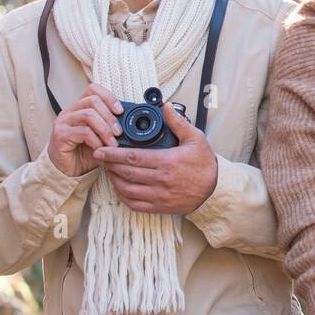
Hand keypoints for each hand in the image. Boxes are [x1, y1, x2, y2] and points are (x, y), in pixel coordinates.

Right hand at [47, 82, 124, 177]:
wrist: (68, 172)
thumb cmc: (84, 154)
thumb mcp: (101, 137)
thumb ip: (111, 127)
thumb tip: (129, 123)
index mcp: (79, 108)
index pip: (93, 89)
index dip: (109, 97)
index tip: (120, 111)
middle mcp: (69, 111)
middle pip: (92, 100)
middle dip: (110, 116)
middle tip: (119, 132)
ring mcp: (63, 122)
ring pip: (89, 115)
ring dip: (105, 130)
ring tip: (112, 143)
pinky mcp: (60, 135)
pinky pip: (83, 132)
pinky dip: (96, 141)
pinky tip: (101, 149)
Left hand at [92, 101, 218, 214]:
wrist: (214, 189)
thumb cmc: (204, 163)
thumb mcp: (195, 138)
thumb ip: (178, 122)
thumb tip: (166, 107)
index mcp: (167, 161)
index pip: (132, 157)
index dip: (113, 154)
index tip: (101, 149)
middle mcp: (161, 180)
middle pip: (126, 172)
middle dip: (109, 164)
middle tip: (100, 157)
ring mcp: (159, 196)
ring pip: (127, 189)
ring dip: (114, 180)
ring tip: (108, 170)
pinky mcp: (160, 207)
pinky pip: (135, 204)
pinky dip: (123, 197)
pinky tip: (119, 188)